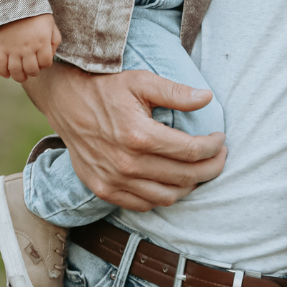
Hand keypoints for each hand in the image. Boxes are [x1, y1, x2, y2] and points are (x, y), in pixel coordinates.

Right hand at [0, 14, 60, 82]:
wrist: (15, 3)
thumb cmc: (36, 15)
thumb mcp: (51, 26)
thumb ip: (55, 42)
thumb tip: (50, 56)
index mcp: (42, 42)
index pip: (46, 63)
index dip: (45, 64)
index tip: (42, 61)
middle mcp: (28, 48)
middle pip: (32, 70)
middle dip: (33, 72)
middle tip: (32, 69)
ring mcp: (14, 49)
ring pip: (16, 71)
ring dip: (19, 77)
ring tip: (21, 75)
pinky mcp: (1, 48)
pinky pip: (0, 65)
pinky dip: (3, 73)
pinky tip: (7, 74)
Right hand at [21, 63, 226, 210]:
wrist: (66, 101)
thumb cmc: (106, 88)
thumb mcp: (142, 81)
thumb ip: (175, 92)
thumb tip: (207, 98)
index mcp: (140, 135)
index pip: (192, 151)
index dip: (213, 147)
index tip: (220, 139)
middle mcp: (127, 163)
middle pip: (185, 177)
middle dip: (211, 168)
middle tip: (219, 156)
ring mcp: (114, 180)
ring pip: (167, 197)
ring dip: (190, 186)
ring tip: (198, 169)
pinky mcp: (104, 189)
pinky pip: (143, 205)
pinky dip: (163, 196)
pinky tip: (171, 180)